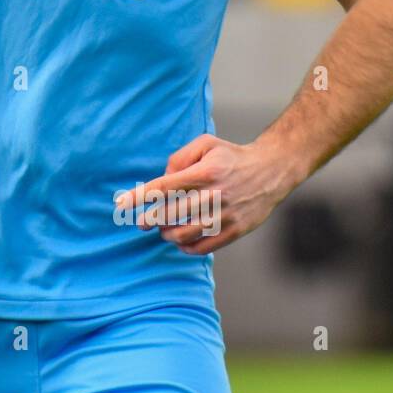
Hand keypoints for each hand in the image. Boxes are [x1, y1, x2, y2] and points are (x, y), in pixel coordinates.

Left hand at [114, 133, 301, 255]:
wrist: (272, 170)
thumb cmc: (231, 156)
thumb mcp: (205, 144)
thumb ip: (179, 158)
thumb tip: (162, 178)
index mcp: (205, 172)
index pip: (163, 187)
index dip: (138, 197)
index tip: (120, 204)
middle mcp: (215, 194)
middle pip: (171, 213)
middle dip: (150, 220)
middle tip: (141, 223)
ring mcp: (227, 214)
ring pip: (186, 233)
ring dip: (168, 234)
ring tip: (163, 231)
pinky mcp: (237, 230)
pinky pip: (206, 246)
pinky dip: (188, 248)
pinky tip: (181, 242)